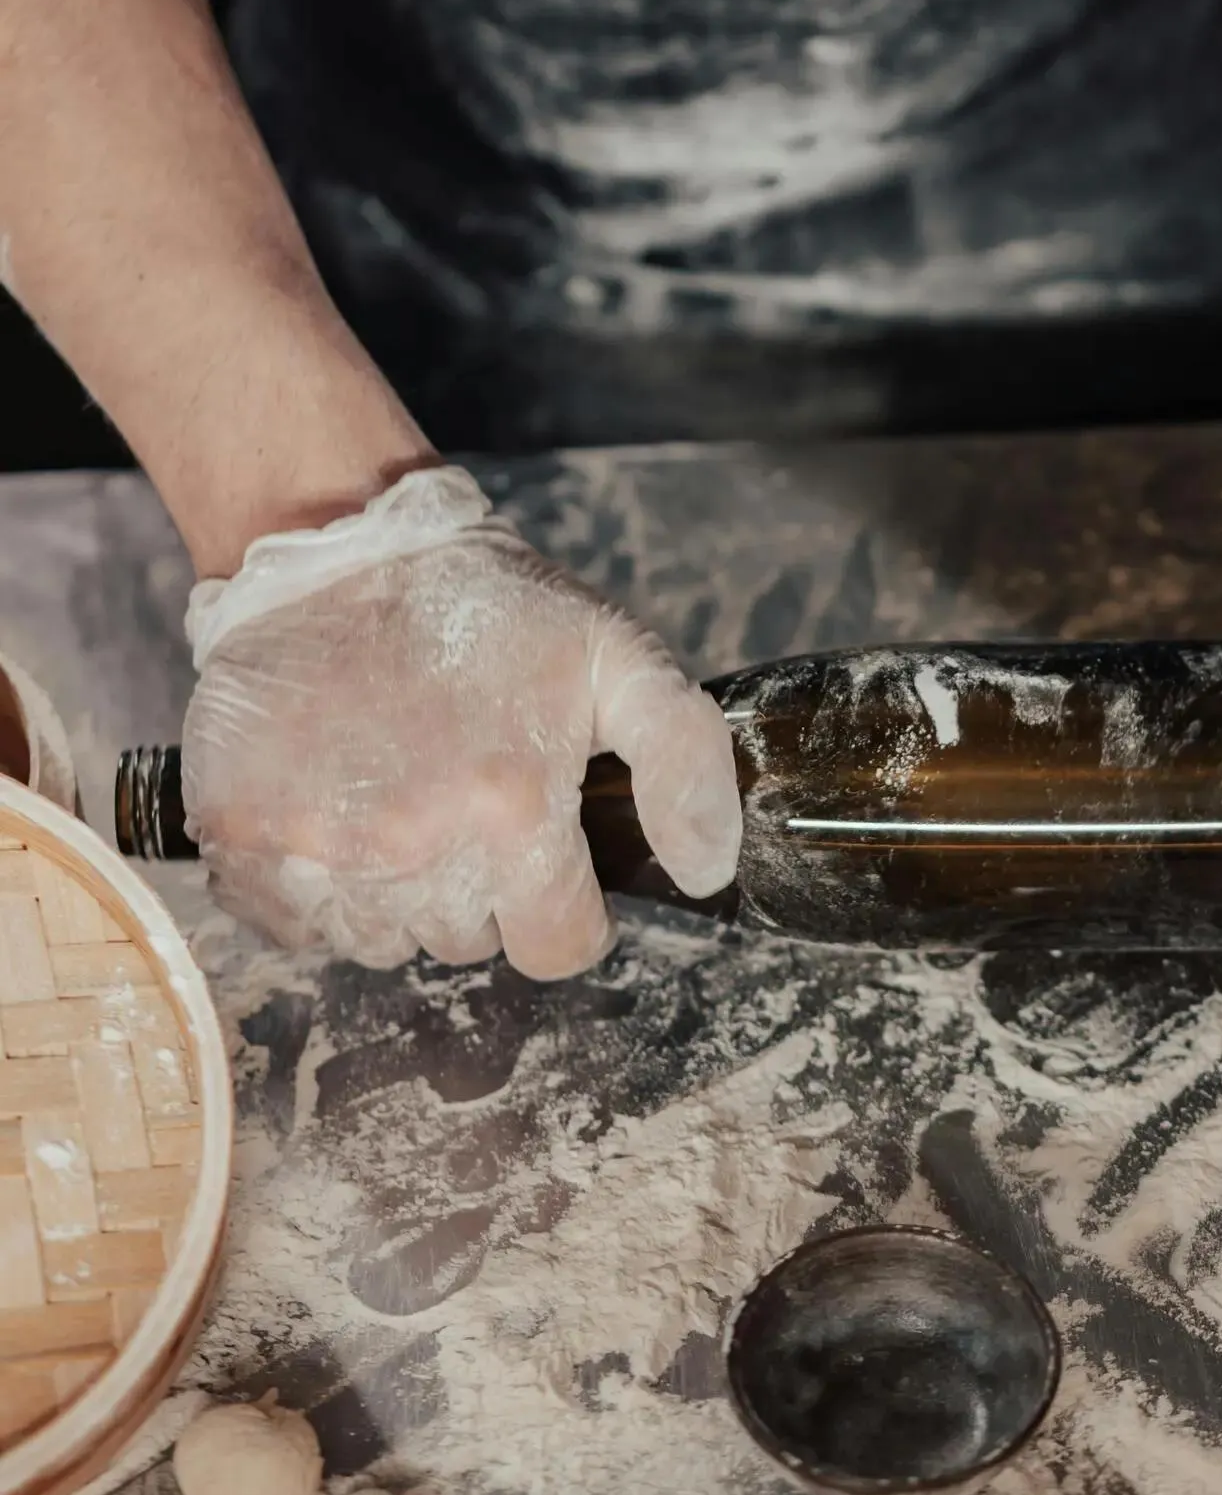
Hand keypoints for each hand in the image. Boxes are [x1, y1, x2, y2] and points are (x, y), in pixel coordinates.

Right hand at [179, 469, 740, 974]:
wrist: (337, 546)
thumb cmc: (490, 611)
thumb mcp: (619, 657)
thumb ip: (686, 761)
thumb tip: (708, 872)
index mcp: (510, 812)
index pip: (559, 948)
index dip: (563, 905)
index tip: (542, 845)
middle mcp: (412, 848)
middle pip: (468, 944)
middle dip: (479, 887)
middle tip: (463, 791)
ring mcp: (317, 850)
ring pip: (382, 944)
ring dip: (397, 892)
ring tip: (398, 791)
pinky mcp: (240, 838)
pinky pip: (296, 925)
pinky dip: (316, 886)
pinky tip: (335, 806)